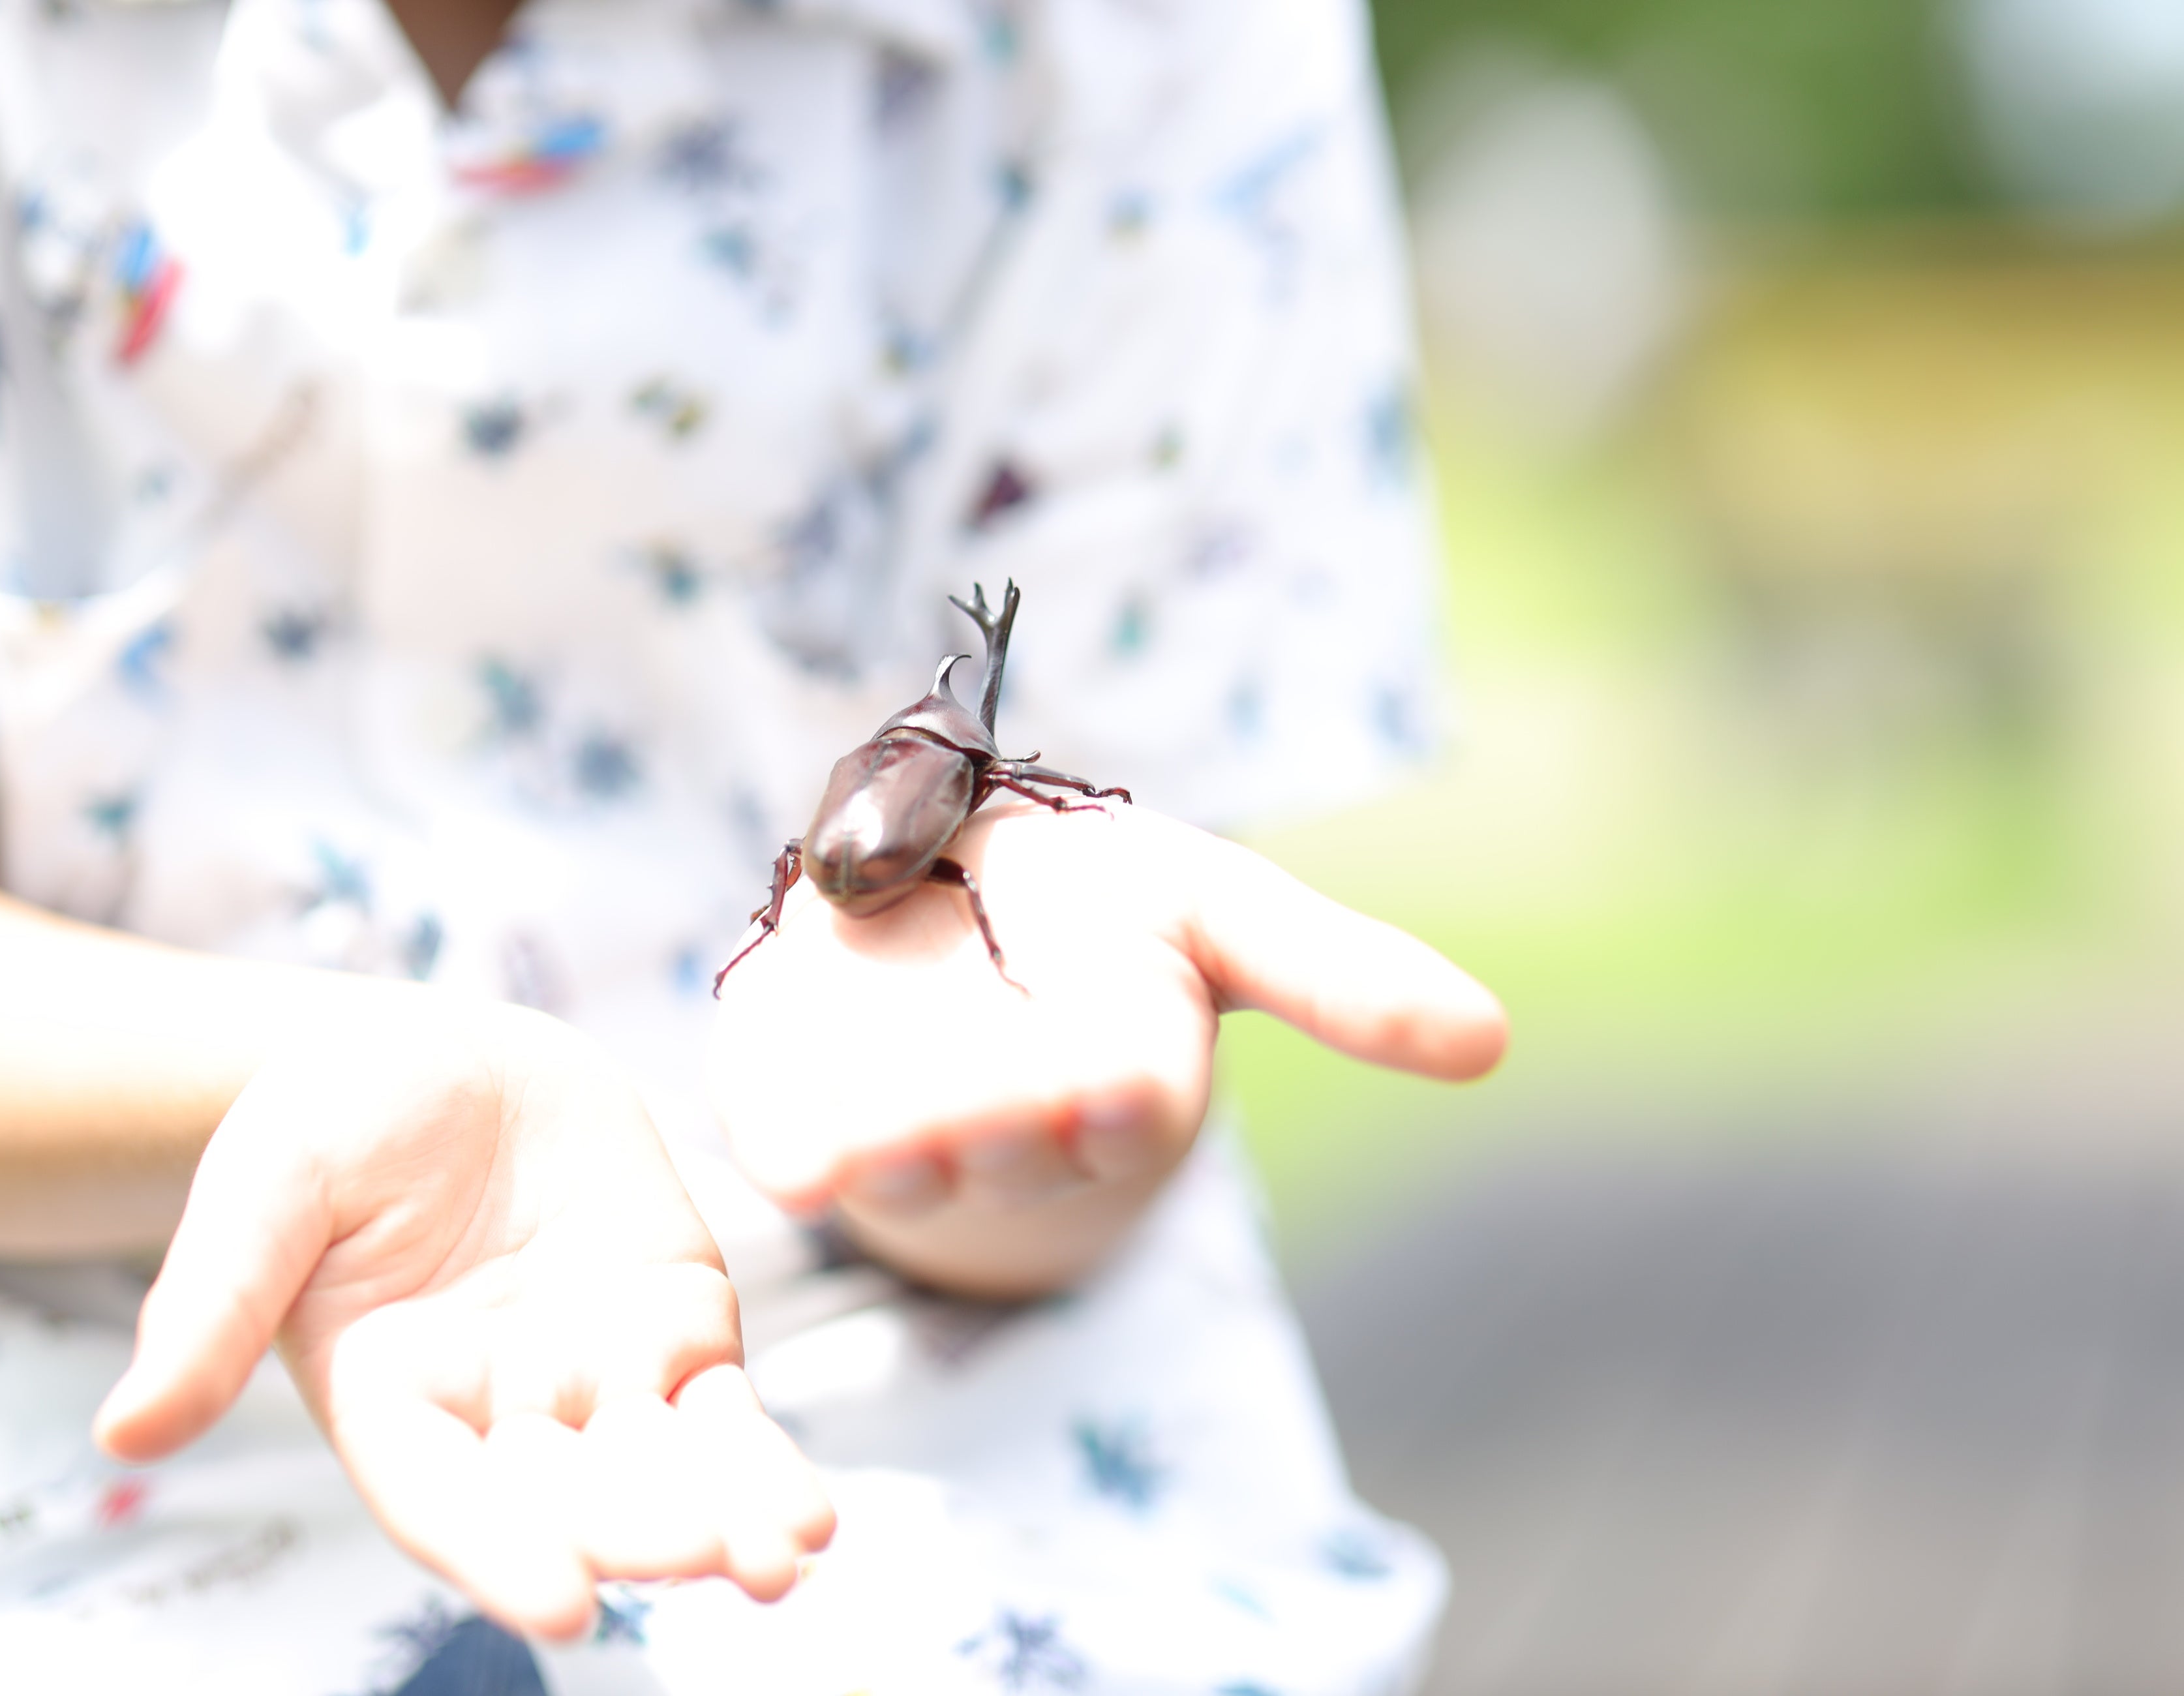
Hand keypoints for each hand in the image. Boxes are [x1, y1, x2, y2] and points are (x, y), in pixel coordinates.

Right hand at [92, 995, 834, 1636]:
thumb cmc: (330, 1117)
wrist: (440, 1052)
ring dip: (725, 1518)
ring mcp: (595, 1380)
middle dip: (638, 1530)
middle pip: (571, 1497)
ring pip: (665, 1469)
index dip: (500, 1554)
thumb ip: (210, 1304)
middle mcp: (496, 1417)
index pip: (444, 1500)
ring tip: (784, 1557)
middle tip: (705, 1556)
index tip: (565, 1604)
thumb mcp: (264, 1184)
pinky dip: (766, 1463)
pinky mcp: (674, 1329)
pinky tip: (809, 1517)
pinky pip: (726, 1411)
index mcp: (391, 1403)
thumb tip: (121, 1437)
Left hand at [707, 803, 1504, 1295]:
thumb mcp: (1215, 905)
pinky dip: (783, 1150)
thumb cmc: (1094, 907)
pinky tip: (783, 1158)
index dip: (1118, 1090)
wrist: (940, 900)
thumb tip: (1491, 1042)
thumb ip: (1334, 970)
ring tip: (866, 1149)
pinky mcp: (793, 1114)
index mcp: (1121, 1076)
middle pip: (1010, 1139)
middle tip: (986, 1107)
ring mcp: (895, 1129)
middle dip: (997, 1121)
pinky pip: (786, 1145)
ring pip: (899, 1157)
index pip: (1129, 1096)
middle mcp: (1012, 1129)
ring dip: (888, 1153)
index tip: (1110, 1086)